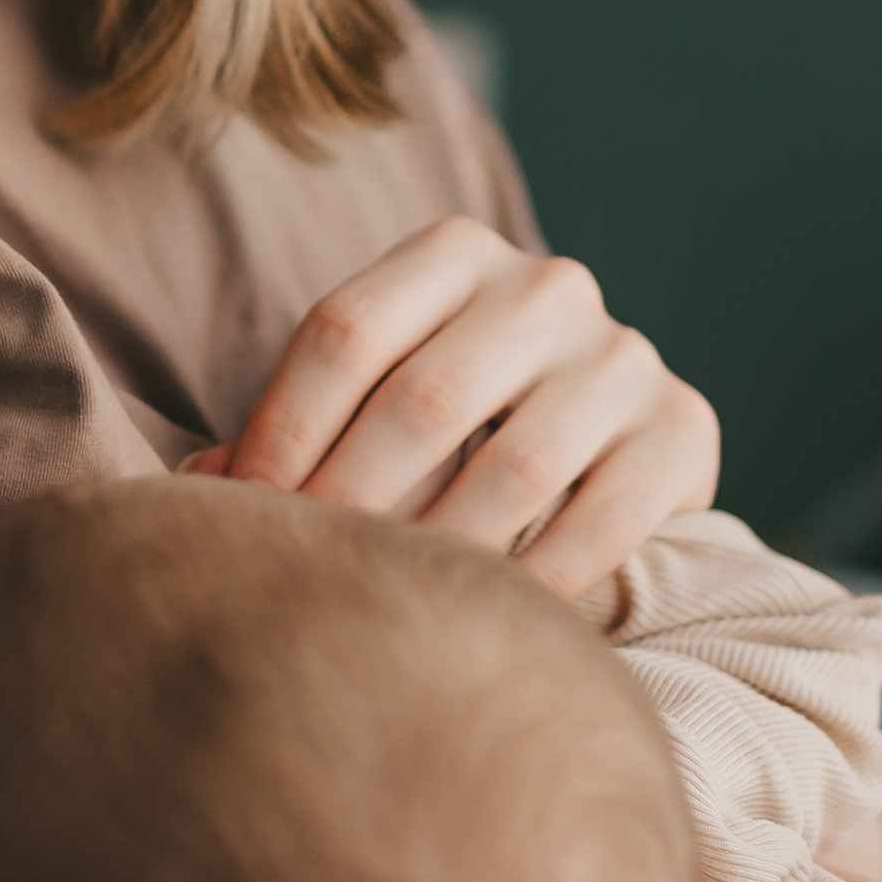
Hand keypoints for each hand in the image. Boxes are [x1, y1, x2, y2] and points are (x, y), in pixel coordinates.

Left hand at [196, 217, 719, 597]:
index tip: (243, 522)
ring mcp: (624, 355)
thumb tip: (197, 490)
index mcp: (451, 255)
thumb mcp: (371, 402)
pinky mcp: (684, 428)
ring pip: (514, 467)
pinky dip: (539, 583)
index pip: (344, 333)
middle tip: (312, 582)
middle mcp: (547, 286)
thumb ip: (290, 435)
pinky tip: (493, 627)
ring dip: (441, 554)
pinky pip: (603, 520)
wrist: (603, 444)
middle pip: (422, 399)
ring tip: (392, 615)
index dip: (282, 434)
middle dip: (352, 505)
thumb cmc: (447, 434)